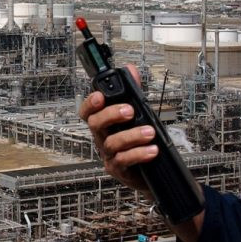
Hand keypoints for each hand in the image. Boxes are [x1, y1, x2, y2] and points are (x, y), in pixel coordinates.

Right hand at [78, 64, 157, 194]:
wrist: (147, 171)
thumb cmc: (137, 142)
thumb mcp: (137, 115)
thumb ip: (133, 92)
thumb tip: (131, 70)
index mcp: (104, 123)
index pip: (88, 111)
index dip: (90, 103)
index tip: (100, 95)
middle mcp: (102, 137)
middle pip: (95, 124)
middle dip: (111, 114)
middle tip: (130, 110)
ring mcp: (108, 154)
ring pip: (111, 143)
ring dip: (131, 136)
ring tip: (149, 132)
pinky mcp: (118, 169)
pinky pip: (123, 161)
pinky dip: (138, 154)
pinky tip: (152, 150)